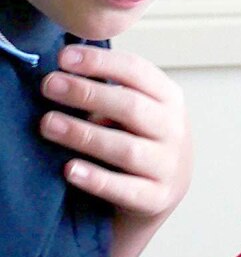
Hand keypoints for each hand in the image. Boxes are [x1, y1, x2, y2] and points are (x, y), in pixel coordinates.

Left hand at [39, 44, 191, 219]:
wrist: (160, 192)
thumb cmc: (137, 140)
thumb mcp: (135, 110)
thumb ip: (110, 92)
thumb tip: (64, 76)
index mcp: (169, 99)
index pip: (137, 72)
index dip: (100, 62)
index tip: (63, 58)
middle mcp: (175, 131)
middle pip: (132, 107)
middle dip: (87, 93)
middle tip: (49, 87)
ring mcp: (169, 166)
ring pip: (127, 149)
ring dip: (84, 135)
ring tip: (49, 125)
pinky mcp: (158, 198)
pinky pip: (126, 189)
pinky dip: (97, 179)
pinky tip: (71, 170)